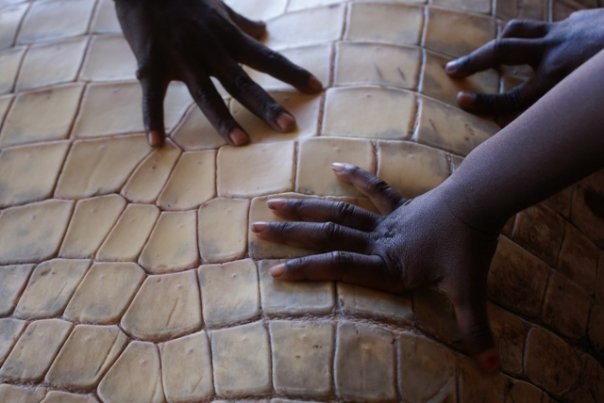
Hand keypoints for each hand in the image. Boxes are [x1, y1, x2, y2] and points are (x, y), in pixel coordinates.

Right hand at [115, 0, 322, 145]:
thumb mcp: (217, 7)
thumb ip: (241, 22)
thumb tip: (263, 30)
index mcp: (227, 37)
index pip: (267, 58)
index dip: (292, 73)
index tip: (316, 88)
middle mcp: (208, 49)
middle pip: (242, 82)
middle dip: (266, 105)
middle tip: (289, 126)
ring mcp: (180, 58)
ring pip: (206, 94)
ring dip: (224, 119)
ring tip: (242, 142)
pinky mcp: (150, 65)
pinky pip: (153, 97)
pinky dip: (153, 119)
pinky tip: (157, 143)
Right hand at [252, 163, 501, 370]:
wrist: (480, 202)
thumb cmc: (470, 248)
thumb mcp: (471, 292)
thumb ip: (475, 330)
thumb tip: (493, 372)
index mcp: (389, 264)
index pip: (339, 264)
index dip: (306, 269)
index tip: (275, 270)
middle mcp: (379, 240)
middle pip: (328, 234)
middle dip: (291, 234)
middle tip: (257, 229)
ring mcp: (386, 221)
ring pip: (339, 211)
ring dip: (307, 206)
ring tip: (275, 202)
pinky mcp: (398, 206)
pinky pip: (373, 189)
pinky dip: (355, 176)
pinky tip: (335, 165)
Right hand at [445, 9, 603, 113]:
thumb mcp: (599, 114)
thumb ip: (577, 123)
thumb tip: (569, 147)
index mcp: (557, 81)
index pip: (509, 97)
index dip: (482, 101)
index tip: (461, 99)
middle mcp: (553, 54)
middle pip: (500, 53)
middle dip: (472, 61)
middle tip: (451, 68)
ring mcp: (565, 32)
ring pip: (518, 31)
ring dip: (499, 42)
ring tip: (486, 53)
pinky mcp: (580, 20)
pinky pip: (551, 26)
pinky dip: (542, 37)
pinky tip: (546, 46)